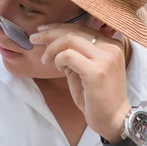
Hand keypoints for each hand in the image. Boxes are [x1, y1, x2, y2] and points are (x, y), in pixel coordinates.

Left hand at [29, 24, 130, 141]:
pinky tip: (58, 68)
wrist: (112, 118)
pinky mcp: (96, 71)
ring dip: (52, 48)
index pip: (81, 27)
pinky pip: (68, 56)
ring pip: (70, 40)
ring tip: (45, 59)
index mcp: (111, 44)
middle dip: (49, 33)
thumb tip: (51, 40)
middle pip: (74, 31)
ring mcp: (105, 59)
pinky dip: (58, 60)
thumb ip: (74, 53)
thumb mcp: (85, 68)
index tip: (42, 30)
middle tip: (34, 39)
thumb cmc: (96, 95)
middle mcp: (111, 47)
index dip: (58, 27)